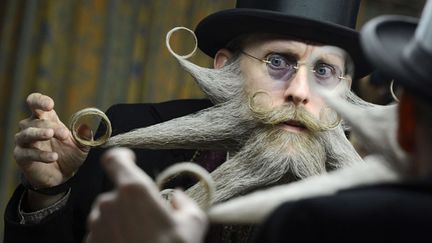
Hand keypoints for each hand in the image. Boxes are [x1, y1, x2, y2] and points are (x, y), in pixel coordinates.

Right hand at [14, 93, 88, 188]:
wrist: (62, 176)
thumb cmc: (69, 155)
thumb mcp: (81, 146)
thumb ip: (84, 137)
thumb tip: (86, 126)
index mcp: (46, 119)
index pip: (35, 102)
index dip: (39, 101)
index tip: (50, 105)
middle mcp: (32, 127)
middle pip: (36, 121)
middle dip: (50, 125)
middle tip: (65, 134)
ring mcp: (25, 142)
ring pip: (26, 133)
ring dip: (39, 133)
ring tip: (50, 134)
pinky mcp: (21, 156)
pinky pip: (27, 153)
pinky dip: (40, 155)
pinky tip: (54, 157)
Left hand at [86, 148, 207, 242]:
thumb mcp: (193, 224)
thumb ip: (186, 203)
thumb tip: (177, 198)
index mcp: (134, 190)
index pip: (115, 159)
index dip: (122, 156)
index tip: (129, 159)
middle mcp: (109, 203)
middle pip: (117, 192)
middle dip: (131, 202)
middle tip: (151, 221)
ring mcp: (96, 225)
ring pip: (109, 214)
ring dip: (122, 220)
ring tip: (141, 239)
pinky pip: (102, 232)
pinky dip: (113, 237)